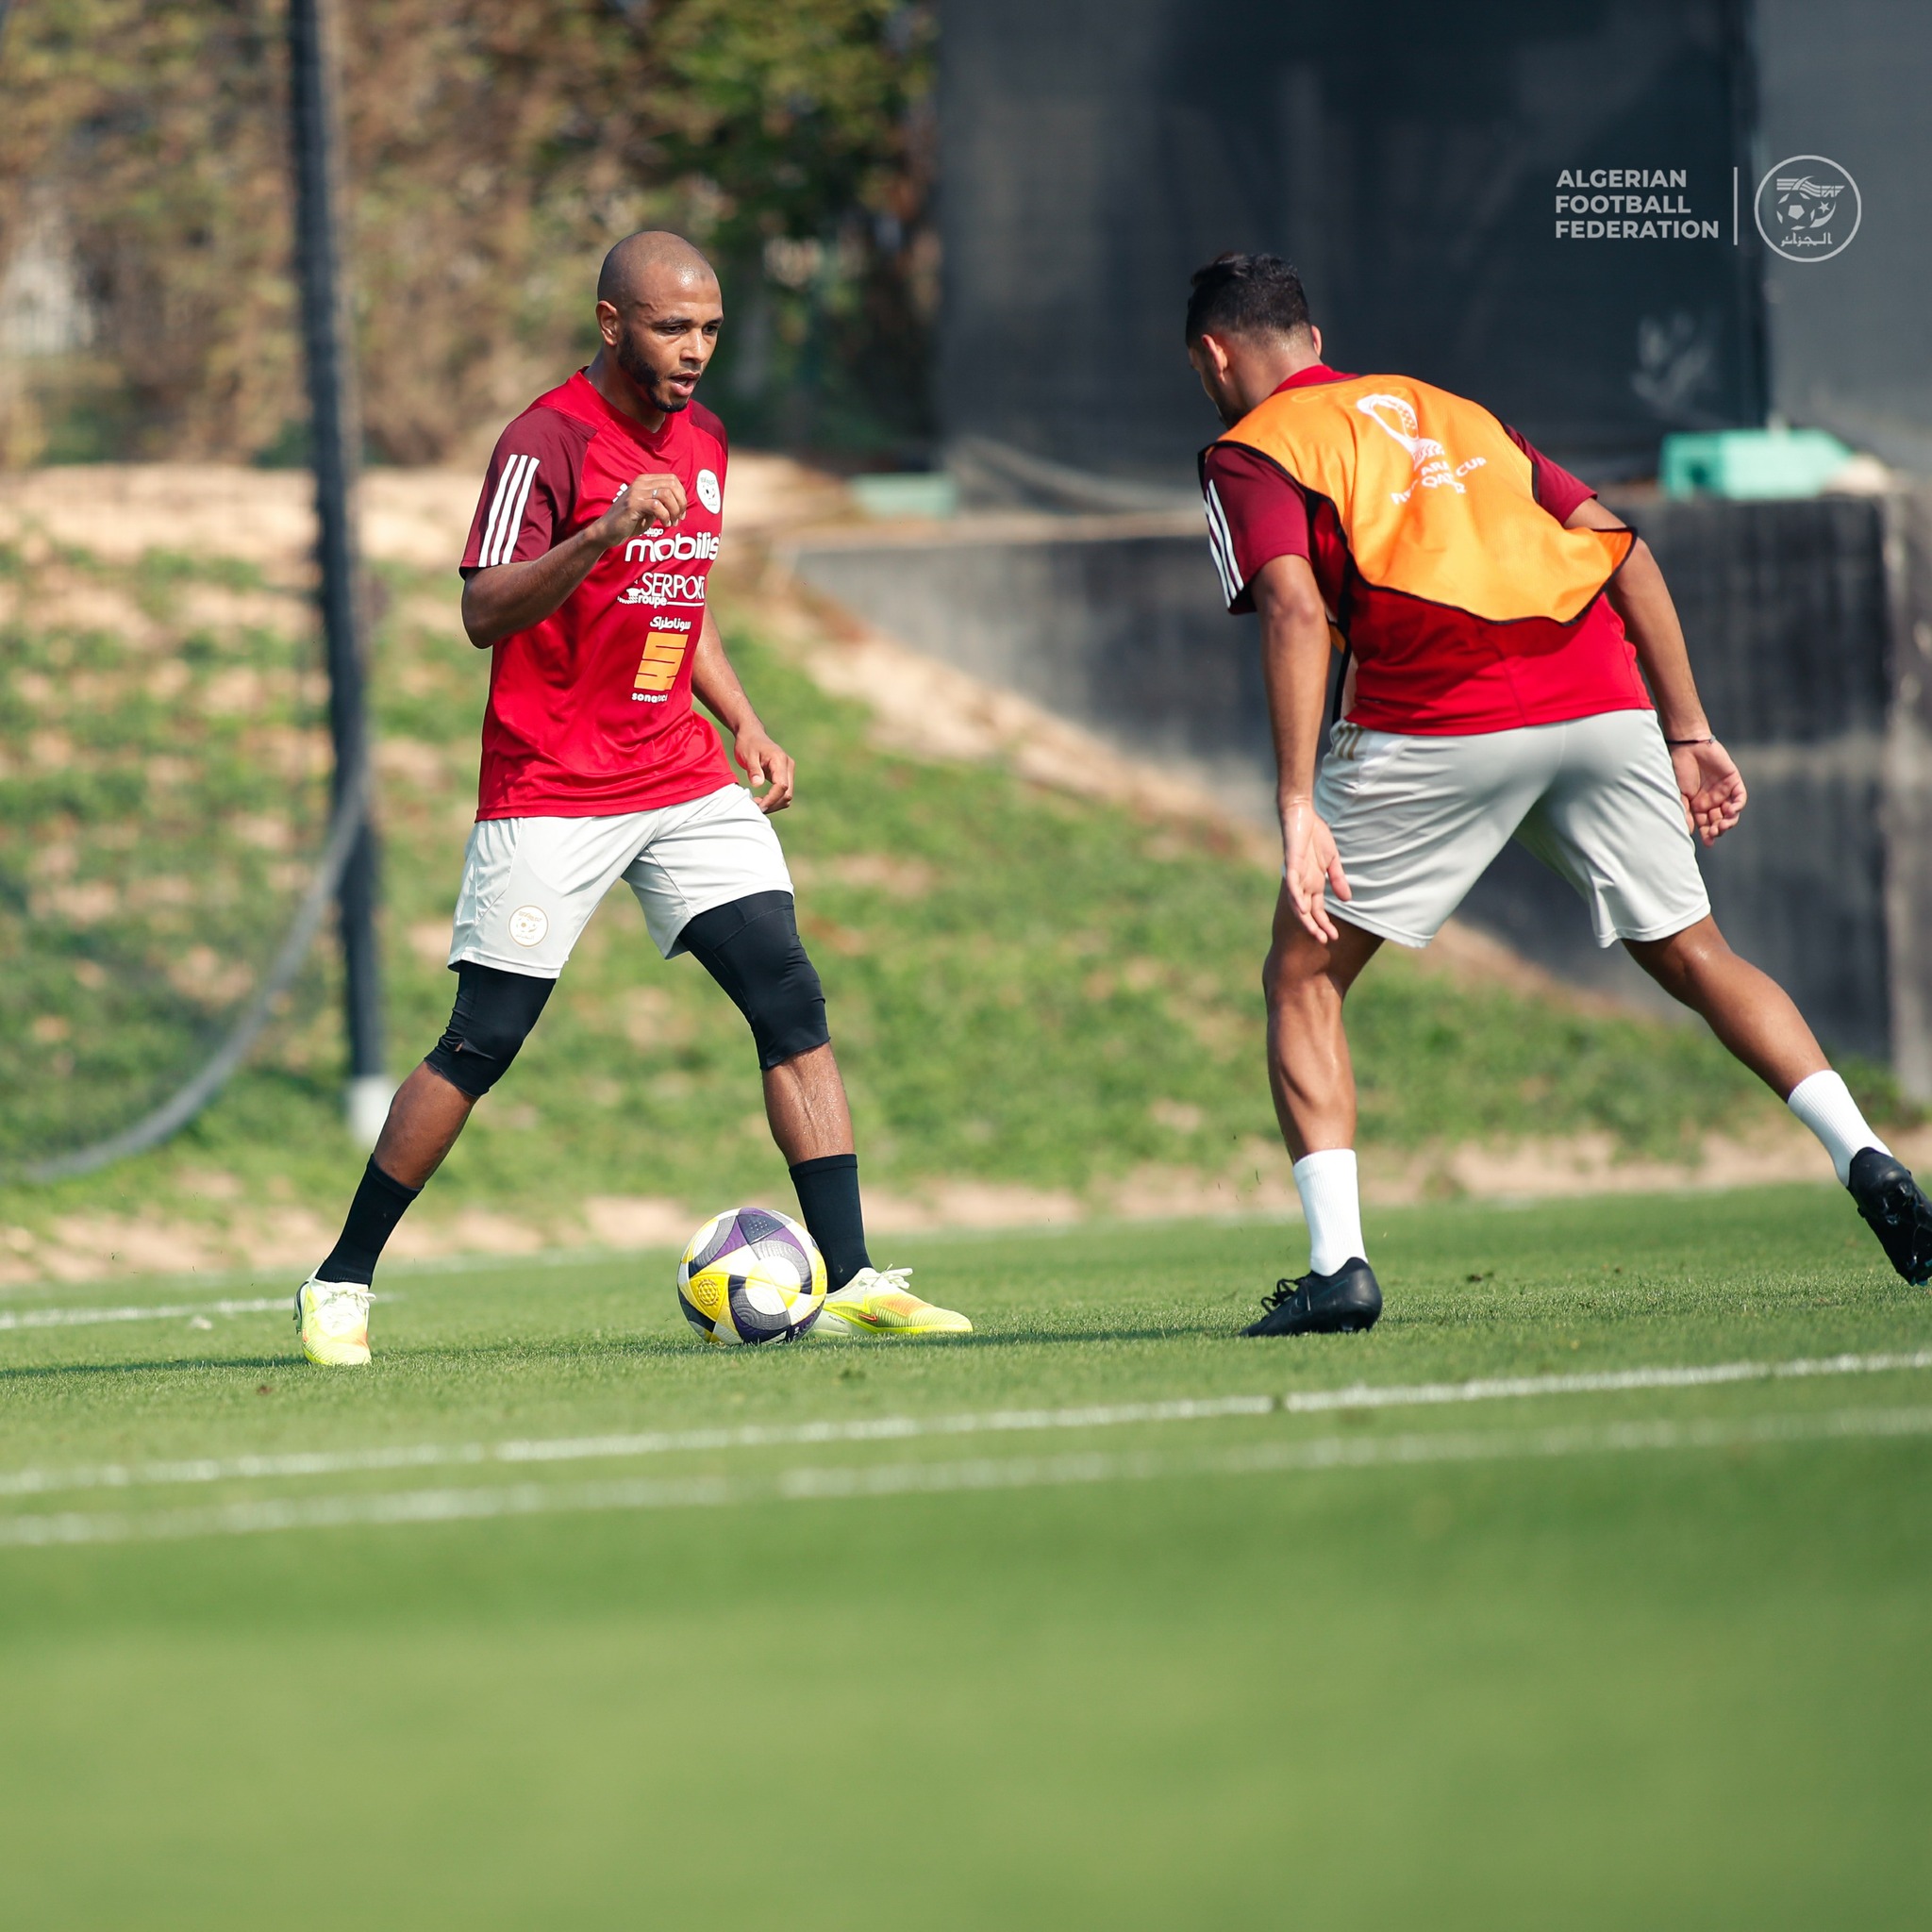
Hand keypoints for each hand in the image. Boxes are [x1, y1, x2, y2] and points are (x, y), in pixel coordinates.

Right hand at [597, 471, 687, 545]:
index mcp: (645, 481)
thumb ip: (662, 502)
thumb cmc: (630, 521)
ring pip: (666, 494)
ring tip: (672, 522)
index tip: (682, 512)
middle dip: (681, 503)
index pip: (672, 479)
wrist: (608, 531)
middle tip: (679, 518)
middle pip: (672, 485)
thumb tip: (681, 504)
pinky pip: (656, 506)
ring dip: (674, 510)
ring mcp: (636, 492)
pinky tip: (664, 524)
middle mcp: (641, 483)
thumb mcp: (649, 508)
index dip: (682, 495)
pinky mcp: (633, 504)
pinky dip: (665, 516)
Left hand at [733, 720, 794, 813]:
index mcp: (780, 760)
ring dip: (774, 804)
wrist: (751, 733)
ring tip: (757, 805)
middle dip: (773, 805)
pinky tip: (761, 801)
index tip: (758, 807)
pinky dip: (774, 800)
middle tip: (755, 808)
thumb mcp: (747, 755)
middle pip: (787, 794)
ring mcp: (788, 771)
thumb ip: (753, 770)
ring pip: (787, 795)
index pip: (781, 786)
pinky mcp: (784, 775)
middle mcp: (788, 766)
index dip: (771, 799)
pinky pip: (783, 792)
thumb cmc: (748, 743)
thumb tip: (757, 785)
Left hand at [1281, 795, 1348, 941]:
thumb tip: (1347, 900)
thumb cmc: (1316, 836)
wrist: (1302, 815)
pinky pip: (1292, 884)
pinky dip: (1296, 896)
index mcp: (1313, 883)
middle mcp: (1303, 883)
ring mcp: (1296, 875)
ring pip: (1297, 902)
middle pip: (1307, 911)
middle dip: (1315, 927)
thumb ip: (1338, 879)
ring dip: (1305, 918)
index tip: (1333, 938)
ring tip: (1314, 932)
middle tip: (1324, 941)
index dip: (1324, 924)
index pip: (1317, 910)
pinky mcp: (1291, 864)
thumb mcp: (1332, 860)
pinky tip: (1301, 909)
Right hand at [1670, 737, 1746, 844]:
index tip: (1709, 843)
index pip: (1706, 824)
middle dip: (1718, 829)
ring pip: (1731, 812)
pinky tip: (1731, 810)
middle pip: (1719, 820)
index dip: (1708, 835)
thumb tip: (1690, 831)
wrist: (1688, 747)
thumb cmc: (1680, 769)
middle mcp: (1712, 801)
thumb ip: (1686, 811)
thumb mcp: (1680, 794)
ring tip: (1724, 824)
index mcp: (1698, 806)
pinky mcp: (1733, 781)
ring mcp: (1724, 792)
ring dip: (1729, 821)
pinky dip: (1737, 806)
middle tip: (1716, 832)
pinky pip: (1740, 797)